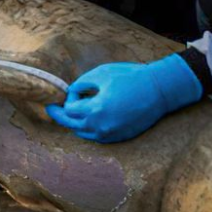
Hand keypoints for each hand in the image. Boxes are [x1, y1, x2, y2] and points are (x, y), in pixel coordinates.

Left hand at [46, 54, 202, 142]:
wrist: (159, 90)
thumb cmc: (130, 77)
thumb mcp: (102, 73)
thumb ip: (82, 84)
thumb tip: (72, 92)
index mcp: (96, 110)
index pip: (69, 111)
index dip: (68, 98)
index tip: (74, 90)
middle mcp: (101, 127)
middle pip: (72, 126)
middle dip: (61, 116)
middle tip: (51, 109)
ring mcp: (112, 135)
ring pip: (84, 134)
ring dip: (76, 123)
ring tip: (73, 112)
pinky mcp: (120, 137)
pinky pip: (98, 137)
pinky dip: (90, 129)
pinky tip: (90, 119)